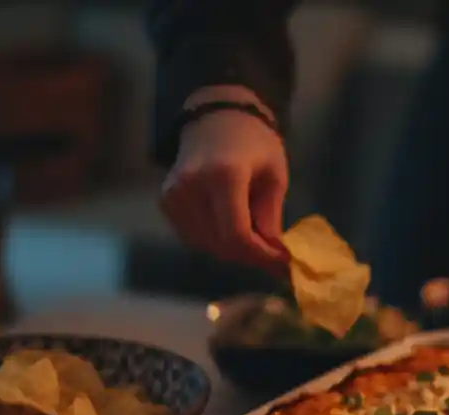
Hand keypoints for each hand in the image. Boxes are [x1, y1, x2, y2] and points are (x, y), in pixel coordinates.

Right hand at [160, 86, 289, 268]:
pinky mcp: (166, 201)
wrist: (216, 118)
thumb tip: (275, 256)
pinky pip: (193, 237)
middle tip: (273, 257)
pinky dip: (215, 242)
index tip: (282, 262)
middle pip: (220, 245)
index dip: (260, 256)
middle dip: (250, 256)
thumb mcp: (275, 176)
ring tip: (256, 241)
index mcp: (222, 175)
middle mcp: (191, 187)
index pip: (236, 235)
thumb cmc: (254, 142)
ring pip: (206, 246)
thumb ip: (271, 218)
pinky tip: (232, 230)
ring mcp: (173, 195)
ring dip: (233, 251)